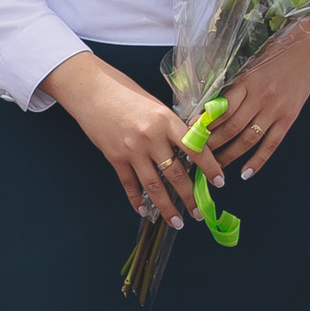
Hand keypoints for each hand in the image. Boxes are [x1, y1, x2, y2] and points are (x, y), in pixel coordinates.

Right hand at [43, 52, 221, 225]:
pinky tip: (145, 211)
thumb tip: (187, 149)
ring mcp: (132, 150)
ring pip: (154, 186)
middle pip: (176, 173)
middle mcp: (151, 137)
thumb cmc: (123, 91)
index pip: (195, 148)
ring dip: (167, 207)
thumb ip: (170, 126)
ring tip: (178, 222)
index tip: (219, 182)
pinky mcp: (115, 157)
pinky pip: (129, 184)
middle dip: (190, 197)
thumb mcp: (154, 104)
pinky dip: (137, 200)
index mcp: (165, 119)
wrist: (90, 89)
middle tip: (199, 212)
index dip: (210, 168)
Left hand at [210, 15, 309, 178]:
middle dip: (213, 144)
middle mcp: (261, 97)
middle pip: (232, 127)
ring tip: (216, 167)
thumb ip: (234, 88)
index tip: (191, 134)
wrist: (308, 51)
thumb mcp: (249, 67)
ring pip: (249, 139)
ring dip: (230, 155)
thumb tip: (210, 110)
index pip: (221, 109)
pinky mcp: (289, 119)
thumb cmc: (274, 56)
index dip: (204, 125)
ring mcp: (276, 110)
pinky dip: (258, 161)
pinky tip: (246, 172)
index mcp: (246, 82)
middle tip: (198, 155)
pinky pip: (271, 144)